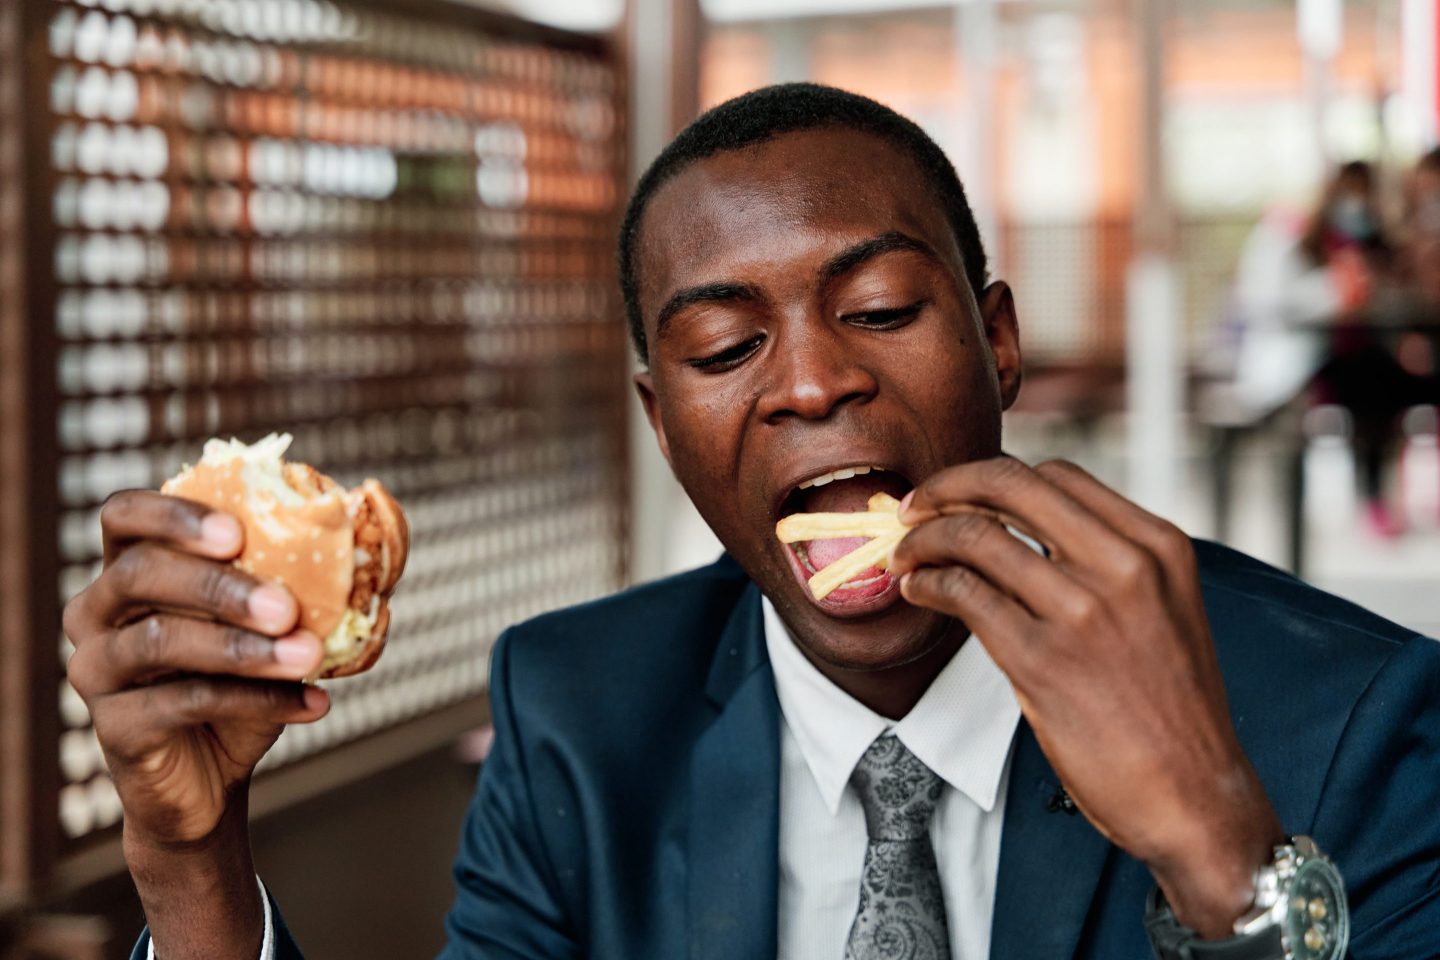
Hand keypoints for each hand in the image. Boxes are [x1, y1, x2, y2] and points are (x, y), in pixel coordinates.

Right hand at [63, 490, 329, 958]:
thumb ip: (289, 583)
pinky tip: (312, 702)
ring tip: (309, 655)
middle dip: (219, 585)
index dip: (173, 514)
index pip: (124, 515)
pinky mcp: (113, 726)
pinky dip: (257, 699)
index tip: (237, 531)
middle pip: (140, 574)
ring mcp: (95, 669)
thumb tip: (364, 539)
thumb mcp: (261, 627)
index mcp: (127, 570)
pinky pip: (184, 703)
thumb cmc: (236, 682)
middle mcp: (95, 613)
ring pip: (160, 641)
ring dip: (244, 648)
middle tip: (286, 607)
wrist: (211, 775)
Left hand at [890, 457, 1282, 937]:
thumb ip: (1108, 562)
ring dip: (923, 539)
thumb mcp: (1165, 610)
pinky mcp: (1041, 660)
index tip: (959, 493)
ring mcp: (1082, 610)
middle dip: (946, 486)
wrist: (1194, 797)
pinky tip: (919, 592)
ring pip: (975, 535)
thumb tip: (1020, 531)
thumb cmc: (1171, 712)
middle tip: (911, 507)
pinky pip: (963, 593)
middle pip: (1009, 484)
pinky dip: (927, 583)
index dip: (992, 477)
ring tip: (904, 558)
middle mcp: (1125, 565)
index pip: (1056, 474)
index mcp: (1158, 545)